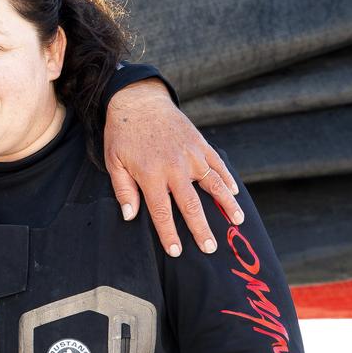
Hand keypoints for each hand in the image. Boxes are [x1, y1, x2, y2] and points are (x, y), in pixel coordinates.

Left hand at [104, 79, 244, 255]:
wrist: (138, 100)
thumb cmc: (122, 134)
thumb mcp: (114, 162)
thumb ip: (124, 190)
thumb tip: (130, 217)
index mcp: (151, 175)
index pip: (162, 212)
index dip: (169, 234)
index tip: (177, 251)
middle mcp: (175, 168)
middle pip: (191, 205)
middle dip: (201, 229)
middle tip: (211, 248)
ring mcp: (191, 155)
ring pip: (213, 184)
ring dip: (226, 205)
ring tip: (237, 222)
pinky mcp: (200, 144)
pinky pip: (217, 164)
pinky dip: (227, 178)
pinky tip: (234, 192)